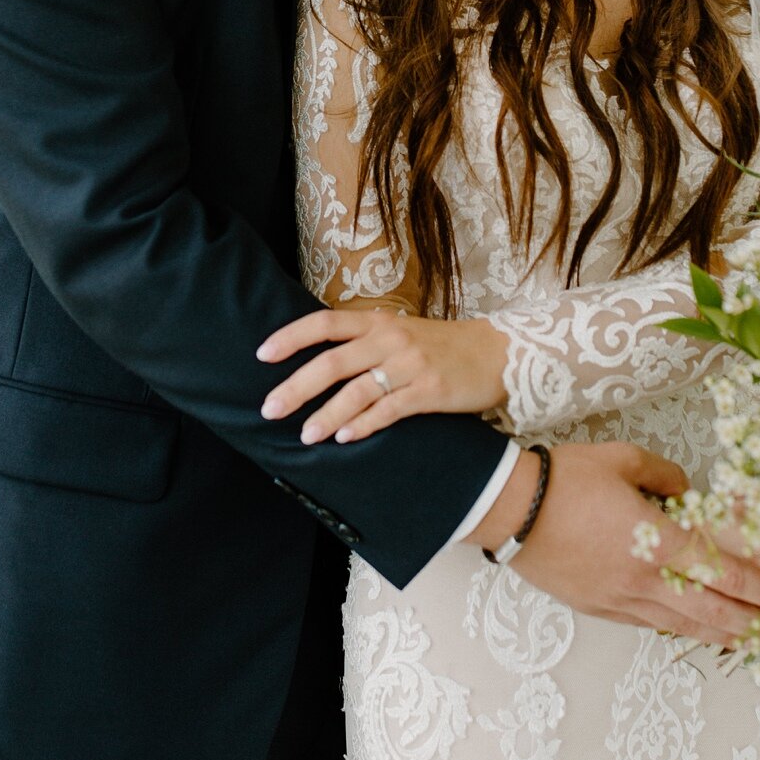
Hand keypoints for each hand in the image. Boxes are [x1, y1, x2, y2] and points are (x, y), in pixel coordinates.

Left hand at [257, 308, 509, 442]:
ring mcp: (411, 365)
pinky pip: (389, 410)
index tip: (262, 355)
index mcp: (378, 322)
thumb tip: (316, 362)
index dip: (291, 338)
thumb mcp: (400, 332)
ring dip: (326, 414)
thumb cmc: (441, 346)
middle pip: (332, 362)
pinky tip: (344, 437)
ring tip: (305, 435)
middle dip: (296, 387)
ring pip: (357, 391)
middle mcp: (390, 339)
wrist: (497, 353)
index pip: (324, 323)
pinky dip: (364, 425)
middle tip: (269, 409)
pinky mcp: (430, 391)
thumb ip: (363, 341)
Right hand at [483, 446, 759, 649]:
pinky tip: (724, 636)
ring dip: (748, 636)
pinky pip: (666, 628)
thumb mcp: (623, 460)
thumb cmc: (561, 478)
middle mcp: (650, 579)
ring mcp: (628, 601)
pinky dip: (702, 634)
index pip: (738, 565)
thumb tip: (690, 492)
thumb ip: (667, 477)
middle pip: (730, 608)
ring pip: (701, 628)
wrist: (504, 509)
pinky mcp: (609, 611)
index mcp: (660, 538)